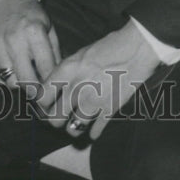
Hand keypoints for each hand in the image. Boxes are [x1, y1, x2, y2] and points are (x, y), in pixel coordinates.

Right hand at [0, 0, 60, 91]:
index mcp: (34, 32)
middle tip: (42, 91)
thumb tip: (59, 79)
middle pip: (28, 82)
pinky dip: (6, 77)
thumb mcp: (48, 26)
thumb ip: (54, 53)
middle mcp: (14, 41)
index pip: (46, 70)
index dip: (53, 83)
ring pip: (11, 82)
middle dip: (37, 90)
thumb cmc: (30, 13)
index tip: (55, 88)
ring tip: (27, 77)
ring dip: (21, 83)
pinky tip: (13, 69)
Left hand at [35, 21, 159, 140]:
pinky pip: (94, 132)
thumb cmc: (109, 47)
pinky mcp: (110, 110)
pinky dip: (93, 132)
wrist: (137, 48)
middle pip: (54, 119)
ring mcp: (93, 101)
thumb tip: (55, 88)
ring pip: (73, 129)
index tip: (47, 105)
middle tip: (61, 116)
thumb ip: (66, 73)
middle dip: (56, 120)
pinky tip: (93, 129)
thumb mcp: (80, 54)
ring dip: (74, 128)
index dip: (42, 104)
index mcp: (66, 71)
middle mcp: (76, 88)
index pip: (42, 97)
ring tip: (77, 122)